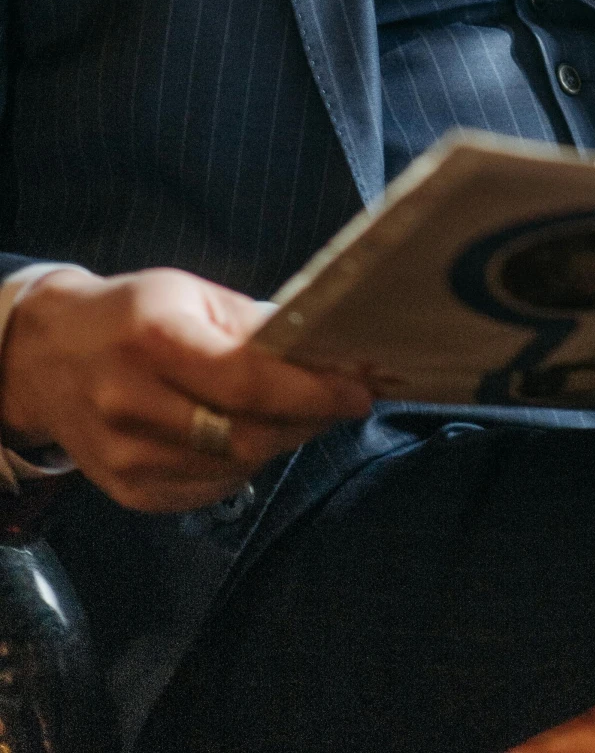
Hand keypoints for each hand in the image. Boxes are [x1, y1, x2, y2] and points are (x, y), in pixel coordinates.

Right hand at [0, 266, 371, 512]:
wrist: (46, 358)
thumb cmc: (130, 315)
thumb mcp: (189, 294)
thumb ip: (252, 324)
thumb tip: (321, 347)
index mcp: (153, 340)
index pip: (245, 380)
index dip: (309, 391)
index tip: (357, 390)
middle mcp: (133, 404)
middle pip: (244, 434)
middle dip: (306, 421)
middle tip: (339, 402)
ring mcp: (127, 457)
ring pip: (233, 469)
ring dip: (280, 444)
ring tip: (297, 414)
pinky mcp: (128, 492)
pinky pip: (208, 491)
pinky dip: (244, 466)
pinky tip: (252, 437)